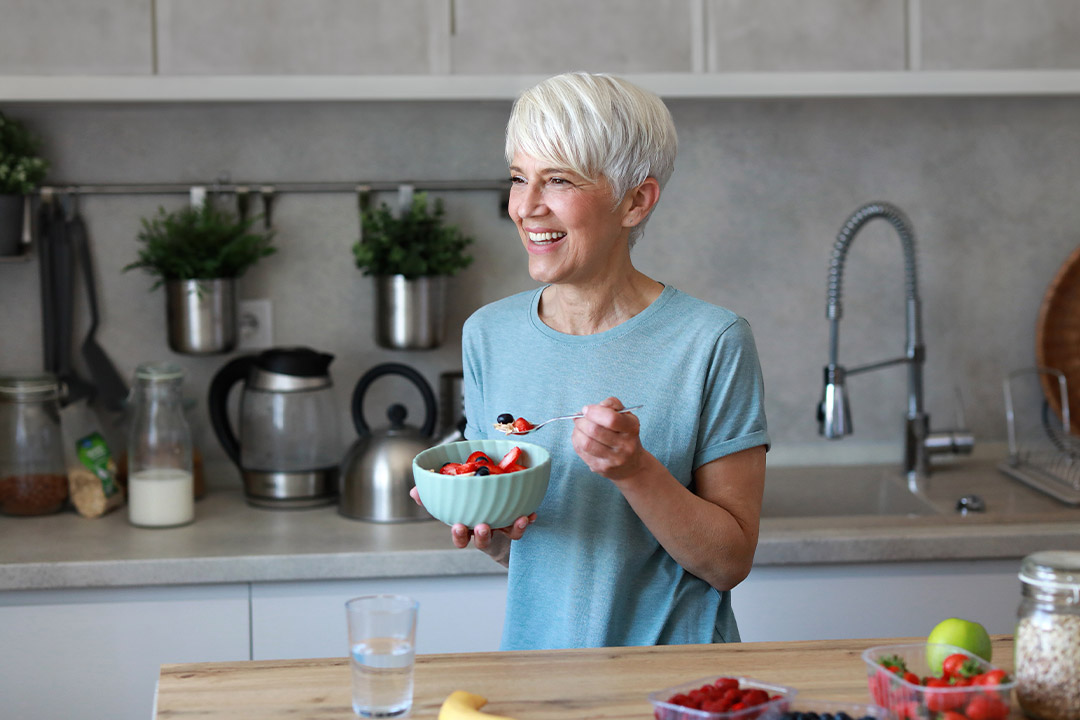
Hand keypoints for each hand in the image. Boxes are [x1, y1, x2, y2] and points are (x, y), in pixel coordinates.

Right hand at [409, 487, 534, 551]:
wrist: (495, 522)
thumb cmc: (471, 508)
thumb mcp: (452, 502)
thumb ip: (433, 496)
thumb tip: (414, 491)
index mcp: (468, 526)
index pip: (460, 535)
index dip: (458, 535)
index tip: (457, 526)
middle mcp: (484, 531)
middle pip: (481, 539)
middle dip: (481, 535)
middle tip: (482, 526)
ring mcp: (502, 530)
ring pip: (507, 534)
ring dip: (514, 528)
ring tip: (518, 519)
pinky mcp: (516, 527)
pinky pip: (523, 526)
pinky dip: (528, 520)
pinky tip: (531, 513)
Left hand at [572, 397, 646, 480]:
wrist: (632, 465)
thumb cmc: (625, 435)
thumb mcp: (626, 416)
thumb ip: (612, 404)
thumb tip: (593, 407)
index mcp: (632, 429)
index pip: (611, 419)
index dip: (594, 411)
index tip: (586, 409)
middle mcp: (625, 446)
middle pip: (594, 430)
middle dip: (582, 421)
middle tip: (579, 418)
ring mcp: (613, 459)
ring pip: (586, 443)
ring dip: (577, 431)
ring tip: (578, 427)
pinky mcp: (601, 468)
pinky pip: (582, 452)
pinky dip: (576, 441)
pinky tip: (580, 437)